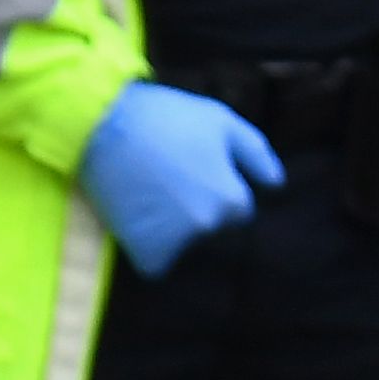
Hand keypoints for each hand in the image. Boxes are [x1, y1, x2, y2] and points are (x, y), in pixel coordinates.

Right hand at [78, 82, 279, 277]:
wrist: (102, 122)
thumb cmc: (165, 116)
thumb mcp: (220, 120)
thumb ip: (255, 153)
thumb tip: (276, 184)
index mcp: (232, 197)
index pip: (236, 210)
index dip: (213, 188)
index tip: (188, 171)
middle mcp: (210, 222)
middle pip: (208, 225)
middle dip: (192, 208)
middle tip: (164, 181)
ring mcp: (176, 237)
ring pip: (182, 244)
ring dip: (169, 228)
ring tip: (145, 195)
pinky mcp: (145, 247)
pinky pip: (154, 263)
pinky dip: (146, 249)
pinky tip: (133, 220)